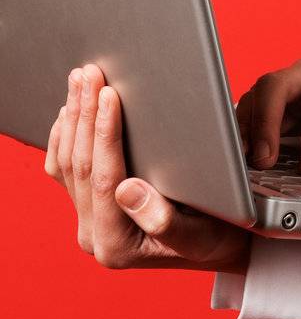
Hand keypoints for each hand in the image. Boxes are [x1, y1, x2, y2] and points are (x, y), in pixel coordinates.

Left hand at [45, 63, 250, 273]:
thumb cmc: (219, 236)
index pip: (104, 178)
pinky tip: (70, 109)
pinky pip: (62, 170)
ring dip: (72, 116)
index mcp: (117, 245)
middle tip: (89, 73)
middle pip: (80, 166)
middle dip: (83, 115)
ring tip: (79, 79)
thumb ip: (164, 220)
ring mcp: (87, 222)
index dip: (104, 132)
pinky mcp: (87, 208)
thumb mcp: (201, 234)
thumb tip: (126, 190)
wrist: (220, 244)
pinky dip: (63, 135)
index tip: (108, 94)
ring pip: (66, 163)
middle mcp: (94, 236)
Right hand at [234, 54, 300, 177]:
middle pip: (278, 85)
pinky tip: (241, 152)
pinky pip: (249, 104)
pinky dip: (241, 128)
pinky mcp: (269, 94)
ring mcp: (285, 82)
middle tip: (266, 160)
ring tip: (246, 160)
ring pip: (257, 93)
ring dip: (248, 127)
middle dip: (267, 122)